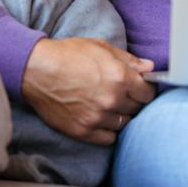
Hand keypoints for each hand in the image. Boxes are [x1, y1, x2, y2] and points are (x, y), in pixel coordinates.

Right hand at [21, 37, 155, 145]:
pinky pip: (108, 139)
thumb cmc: (69, 54)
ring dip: (121, 115)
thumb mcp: (102, 48)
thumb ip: (129, 60)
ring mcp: (97, 117)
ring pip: (124, 124)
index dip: (146, 89)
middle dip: (134, 101)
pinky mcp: (82, 131)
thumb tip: (150, 68)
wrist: (37, 70)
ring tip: (111, 105)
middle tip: (125, 95)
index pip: (148, 93)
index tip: (142, 88)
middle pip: (137, 109)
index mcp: (120, 77)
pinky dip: (108, 130)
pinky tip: (102, 118)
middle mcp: (111, 99)